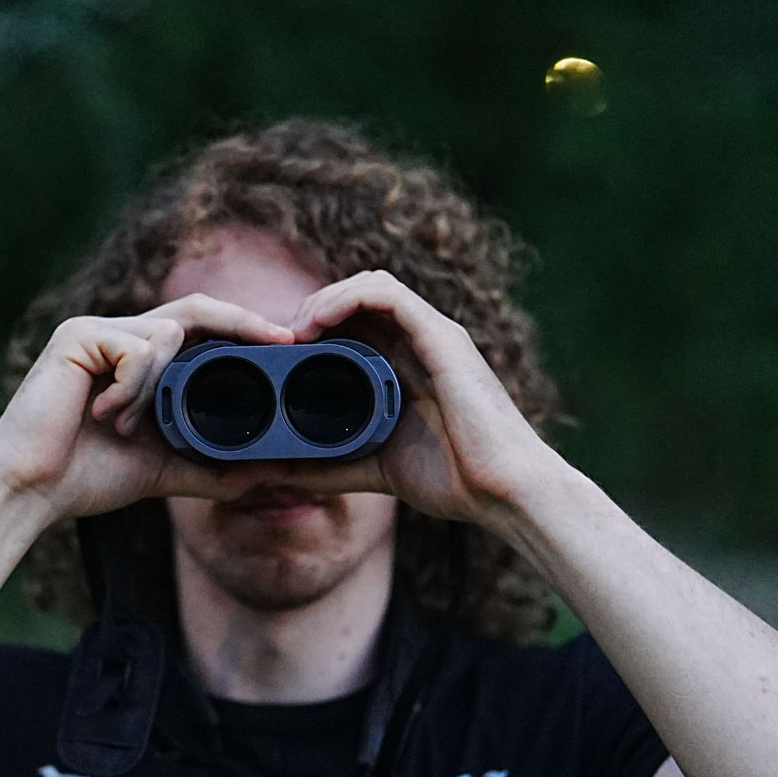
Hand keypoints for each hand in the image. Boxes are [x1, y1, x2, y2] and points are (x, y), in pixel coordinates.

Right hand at [0, 294, 296, 521]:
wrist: (31, 491)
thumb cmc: (87, 477)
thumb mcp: (164, 468)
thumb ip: (211, 465)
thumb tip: (269, 473)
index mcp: (137, 358)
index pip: (200, 327)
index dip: (243, 329)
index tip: (286, 344)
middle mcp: (116, 334)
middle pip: (193, 309)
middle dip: (242, 322)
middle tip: (281, 340)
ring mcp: (95, 330)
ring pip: (167, 334)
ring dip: (160, 387)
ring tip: (126, 425)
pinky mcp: (76, 337)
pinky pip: (136, 350)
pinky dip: (134, 388)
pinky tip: (106, 416)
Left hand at [278, 270, 558, 523]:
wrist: (502, 491)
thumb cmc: (454, 481)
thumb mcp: (374, 469)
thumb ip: (328, 467)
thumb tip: (274, 472)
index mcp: (407, 366)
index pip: (355, 322)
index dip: (313, 327)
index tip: (278, 355)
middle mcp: (421, 342)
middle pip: (358, 297)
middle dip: (312, 309)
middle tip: (279, 342)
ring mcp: (433, 336)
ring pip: (370, 285)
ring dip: (325, 298)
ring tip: (294, 331)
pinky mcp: (442, 337)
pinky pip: (387, 294)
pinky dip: (347, 298)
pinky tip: (318, 323)